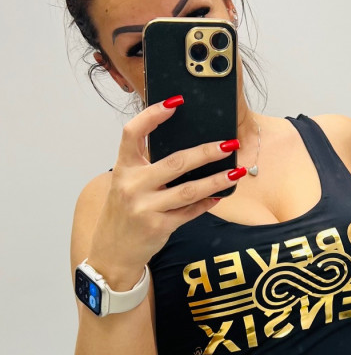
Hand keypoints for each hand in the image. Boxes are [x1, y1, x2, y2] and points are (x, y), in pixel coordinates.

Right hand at [89, 98, 243, 275]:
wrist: (110, 252)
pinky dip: (206, 203)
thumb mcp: (126, 184)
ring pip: (189, 190)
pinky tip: (220, 195)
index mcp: (123, 168)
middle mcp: (132, 186)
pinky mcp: (158, 227)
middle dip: (206, 152)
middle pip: (175, 162)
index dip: (152, 115)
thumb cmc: (123, 213)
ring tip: (236, 172)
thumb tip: (187, 150)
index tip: (175, 102)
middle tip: (228, 144)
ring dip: (216, 180)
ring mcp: (145, 208)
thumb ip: (147, 166)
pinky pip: (189, 212)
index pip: (132, 133)